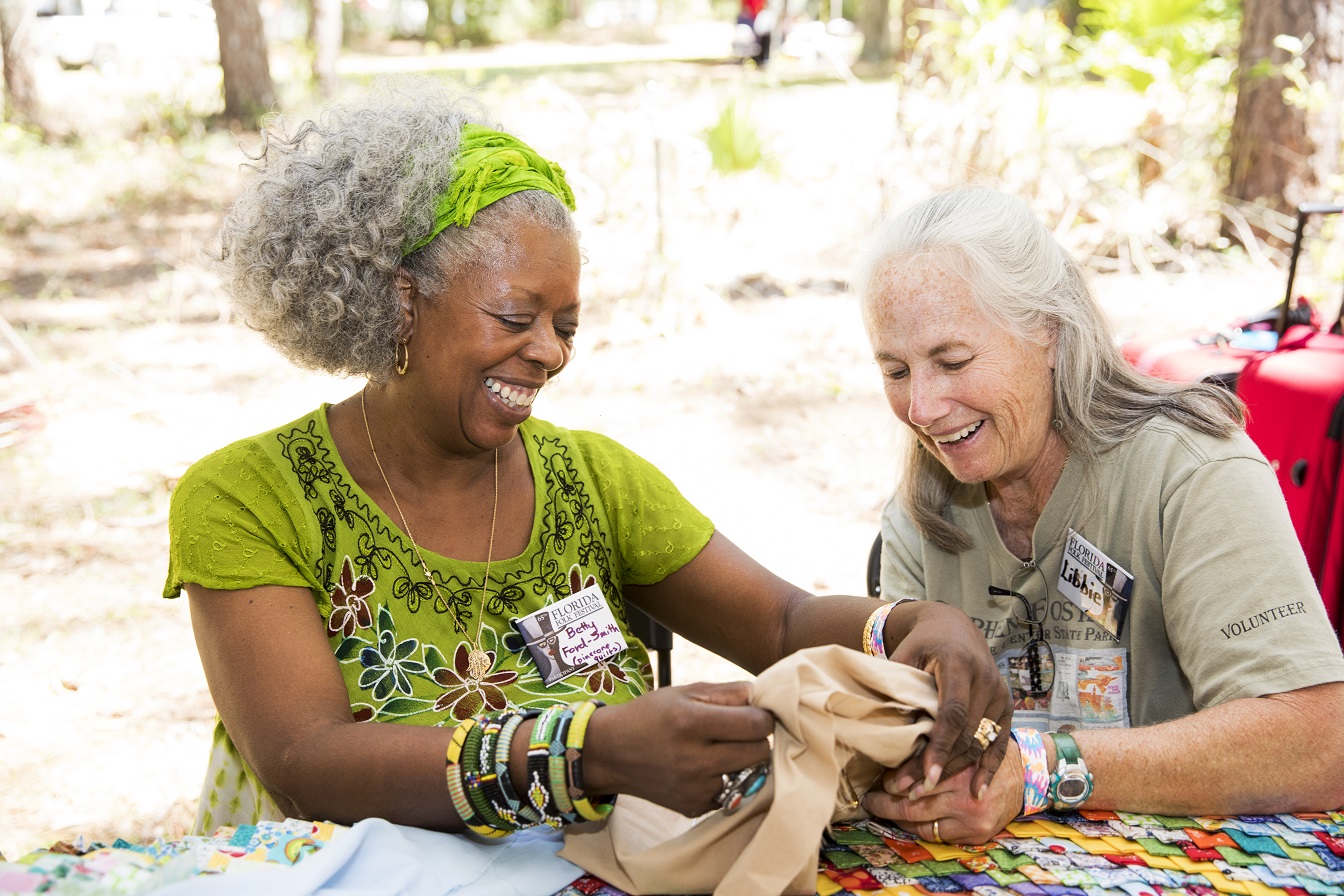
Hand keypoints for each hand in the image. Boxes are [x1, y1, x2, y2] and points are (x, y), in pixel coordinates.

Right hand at [581, 680, 773, 816]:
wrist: (612, 753)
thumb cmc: (652, 715)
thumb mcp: (685, 692)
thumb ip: (729, 692)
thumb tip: (766, 696)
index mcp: (691, 722)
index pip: (756, 724)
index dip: (763, 716)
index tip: (756, 713)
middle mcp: (693, 759)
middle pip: (759, 751)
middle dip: (757, 738)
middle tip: (740, 731)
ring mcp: (695, 788)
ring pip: (749, 773)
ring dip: (743, 760)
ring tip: (722, 748)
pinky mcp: (694, 807)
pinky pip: (731, 792)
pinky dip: (727, 779)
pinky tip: (706, 767)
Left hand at [863, 739, 1023, 845]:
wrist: (1026, 774)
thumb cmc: (989, 750)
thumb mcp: (964, 740)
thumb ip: (936, 747)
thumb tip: (897, 750)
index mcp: (961, 769)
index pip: (916, 781)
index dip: (893, 781)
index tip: (879, 779)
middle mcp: (966, 798)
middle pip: (913, 807)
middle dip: (887, 804)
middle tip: (870, 798)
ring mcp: (972, 820)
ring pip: (923, 825)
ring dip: (899, 818)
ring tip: (884, 808)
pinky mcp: (977, 835)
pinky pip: (938, 836)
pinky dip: (921, 827)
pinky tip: (909, 818)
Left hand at [886, 601, 1011, 798]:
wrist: (954, 627)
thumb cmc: (922, 643)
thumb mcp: (904, 654)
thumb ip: (894, 683)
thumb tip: (869, 717)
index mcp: (959, 663)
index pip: (952, 712)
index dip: (940, 746)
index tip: (927, 775)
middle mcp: (985, 678)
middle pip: (967, 732)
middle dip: (942, 765)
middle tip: (913, 790)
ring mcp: (1000, 693)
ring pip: (981, 741)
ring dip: (957, 770)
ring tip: (927, 790)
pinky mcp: (1006, 705)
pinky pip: (1000, 742)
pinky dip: (989, 767)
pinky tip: (976, 791)